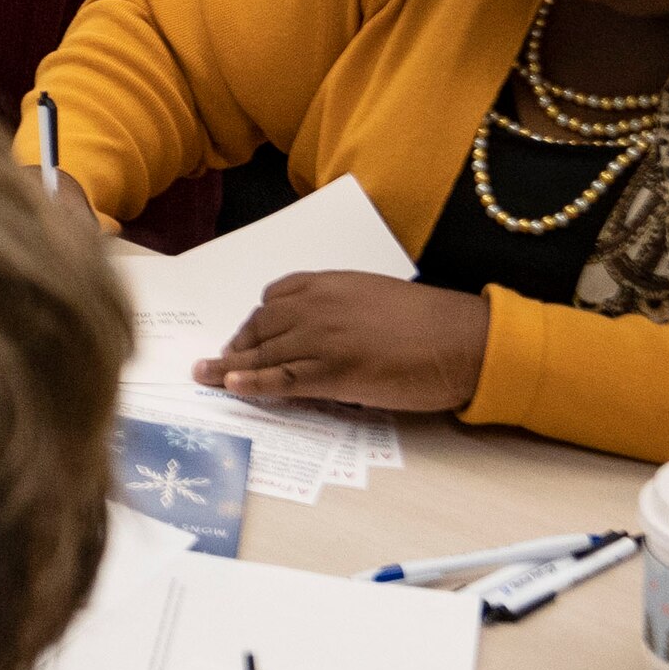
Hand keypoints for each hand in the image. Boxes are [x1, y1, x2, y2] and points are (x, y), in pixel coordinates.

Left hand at [201, 273, 490, 413]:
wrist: (463, 340)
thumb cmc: (432, 322)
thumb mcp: (377, 298)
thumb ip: (343, 308)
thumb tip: (324, 331)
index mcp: (331, 284)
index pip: (276, 295)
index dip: (258, 317)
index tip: (249, 331)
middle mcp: (317, 307)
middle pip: (262, 324)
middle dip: (240, 342)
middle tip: (223, 358)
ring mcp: (321, 340)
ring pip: (264, 352)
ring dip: (230, 365)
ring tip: (205, 375)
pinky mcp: (331, 373)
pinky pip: (280, 379)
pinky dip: (250, 382)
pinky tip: (231, 386)